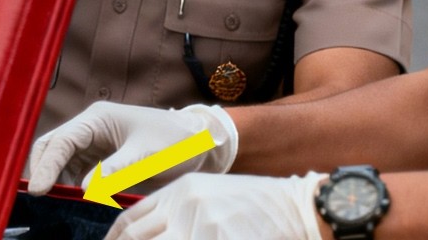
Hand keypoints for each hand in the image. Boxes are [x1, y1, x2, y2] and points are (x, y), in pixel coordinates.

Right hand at [25, 102, 237, 195]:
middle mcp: (90, 131)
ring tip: (48, 206)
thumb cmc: (174, 141)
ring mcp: (93, 147)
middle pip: (52, 148)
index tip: (38, 190)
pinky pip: (75, 176)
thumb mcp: (147, 155)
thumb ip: (116, 169)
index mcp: (97, 119)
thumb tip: (82, 188)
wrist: (197, 144)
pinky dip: (67, 189)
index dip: (46, 165)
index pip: (61, 141)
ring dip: (53, 182)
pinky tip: (65, 205)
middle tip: (35, 200)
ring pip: (60, 164)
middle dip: (41, 171)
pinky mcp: (100, 164)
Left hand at [105, 171, 326, 239]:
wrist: (296, 207)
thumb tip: (139, 235)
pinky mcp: (222, 239)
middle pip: (138, 239)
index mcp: (180, 191)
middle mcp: (186, 206)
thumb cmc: (251, 206)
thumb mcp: (207, 196)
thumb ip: (175, 212)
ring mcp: (204, 228)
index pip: (131, 219)